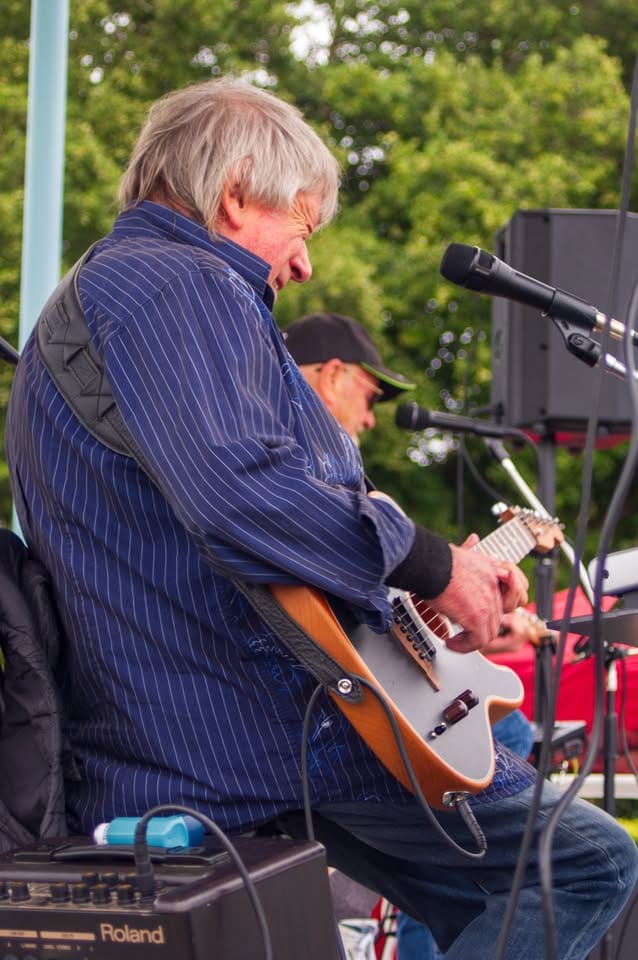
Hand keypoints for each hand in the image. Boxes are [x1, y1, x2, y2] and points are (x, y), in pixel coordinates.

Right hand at [426, 534, 528, 653]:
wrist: (431, 563)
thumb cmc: (439, 558)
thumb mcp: (462, 550)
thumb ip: (470, 549)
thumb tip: (474, 539)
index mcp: (493, 572)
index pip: (516, 593)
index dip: (506, 605)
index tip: (488, 614)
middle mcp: (494, 588)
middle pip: (498, 617)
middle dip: (481, 627)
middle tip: (465, 631)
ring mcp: (488, 603)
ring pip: (488, 632)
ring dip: (472, 640)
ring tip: (457, 640)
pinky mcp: (477, 617)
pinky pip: (477, 641)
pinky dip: (464, 646)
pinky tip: (451, 643)